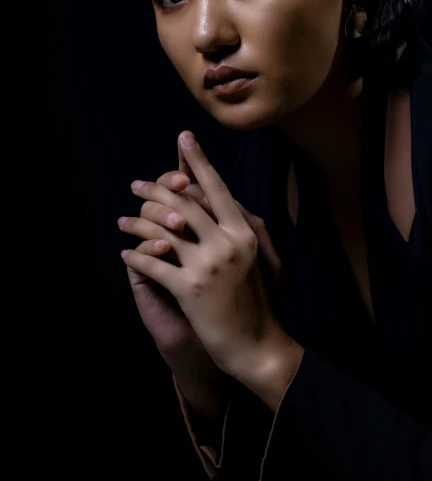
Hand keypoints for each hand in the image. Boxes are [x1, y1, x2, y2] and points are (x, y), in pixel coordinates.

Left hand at [119, 131, 287, 382]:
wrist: (256, 344)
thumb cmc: (257, 300)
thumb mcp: (260, 256)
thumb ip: (245, 226)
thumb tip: (229, 199)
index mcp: (244, 231)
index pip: (217, 187)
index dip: (198, 160)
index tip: (184, 136)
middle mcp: (228, 242)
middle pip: (184, 203)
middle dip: (155, 189)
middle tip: (136, 184)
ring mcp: (209, 266)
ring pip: (163, 230)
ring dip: (137, 223)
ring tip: (122, 222)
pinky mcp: (191, 290)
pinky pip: (154, 264)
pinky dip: (136, 256)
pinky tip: (127, 253)